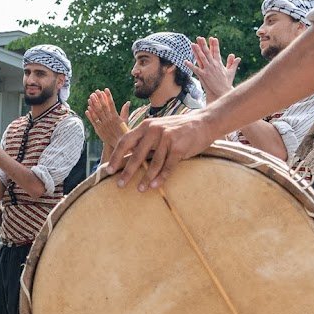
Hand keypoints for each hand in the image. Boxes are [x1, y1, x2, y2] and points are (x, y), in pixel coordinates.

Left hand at [85, 89, 128, 148]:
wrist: (119, 145)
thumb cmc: (124, 132)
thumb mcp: (125, 121)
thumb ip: (125, 111)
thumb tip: (128, 102)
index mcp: (116, 117)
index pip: (111, 104)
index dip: (108, 96)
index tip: (105, 89)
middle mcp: (109, 120)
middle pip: (102, 107)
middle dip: (99, 98)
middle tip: (95, 91)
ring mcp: (103, 125)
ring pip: (97, 113)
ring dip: (93, 105)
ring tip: (90, 98)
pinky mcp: (99, 130)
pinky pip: (93, 121)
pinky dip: (90, 115)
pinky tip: (87, 109)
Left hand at [103, 111, 217, 191]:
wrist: (203, 123)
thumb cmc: (177, 129)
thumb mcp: (158, 129)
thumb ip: (145, 140)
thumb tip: (128, 158)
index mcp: (145, 126)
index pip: (125, 141)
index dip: (116, 156)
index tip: (110, 169)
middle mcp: (154, 130)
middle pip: (136, 154)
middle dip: (127, 171)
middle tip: (120, 184)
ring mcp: (167, 138)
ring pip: (153, 163)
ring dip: (145, 178)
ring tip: (139, 189)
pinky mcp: (179, 147)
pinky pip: (167, 166)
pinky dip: (161, 177)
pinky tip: (154, 186)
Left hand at [185, 36, 238, 101]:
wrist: (222, 92)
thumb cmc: (226, 83)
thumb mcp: (231, 72)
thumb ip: (233, 64)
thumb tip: (237, 57)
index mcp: (219, 63)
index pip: (216, 52)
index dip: (214, 45)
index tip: (212, 38)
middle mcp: (213, 65)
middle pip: (207, 53)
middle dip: (203, 44)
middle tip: (199, 37)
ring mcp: (208, 70)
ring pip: (201, 58)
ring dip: (196, 51)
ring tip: (192, 44)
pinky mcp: (203, 76)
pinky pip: (195, 69)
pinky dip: (190, 65)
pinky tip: (185, 61)